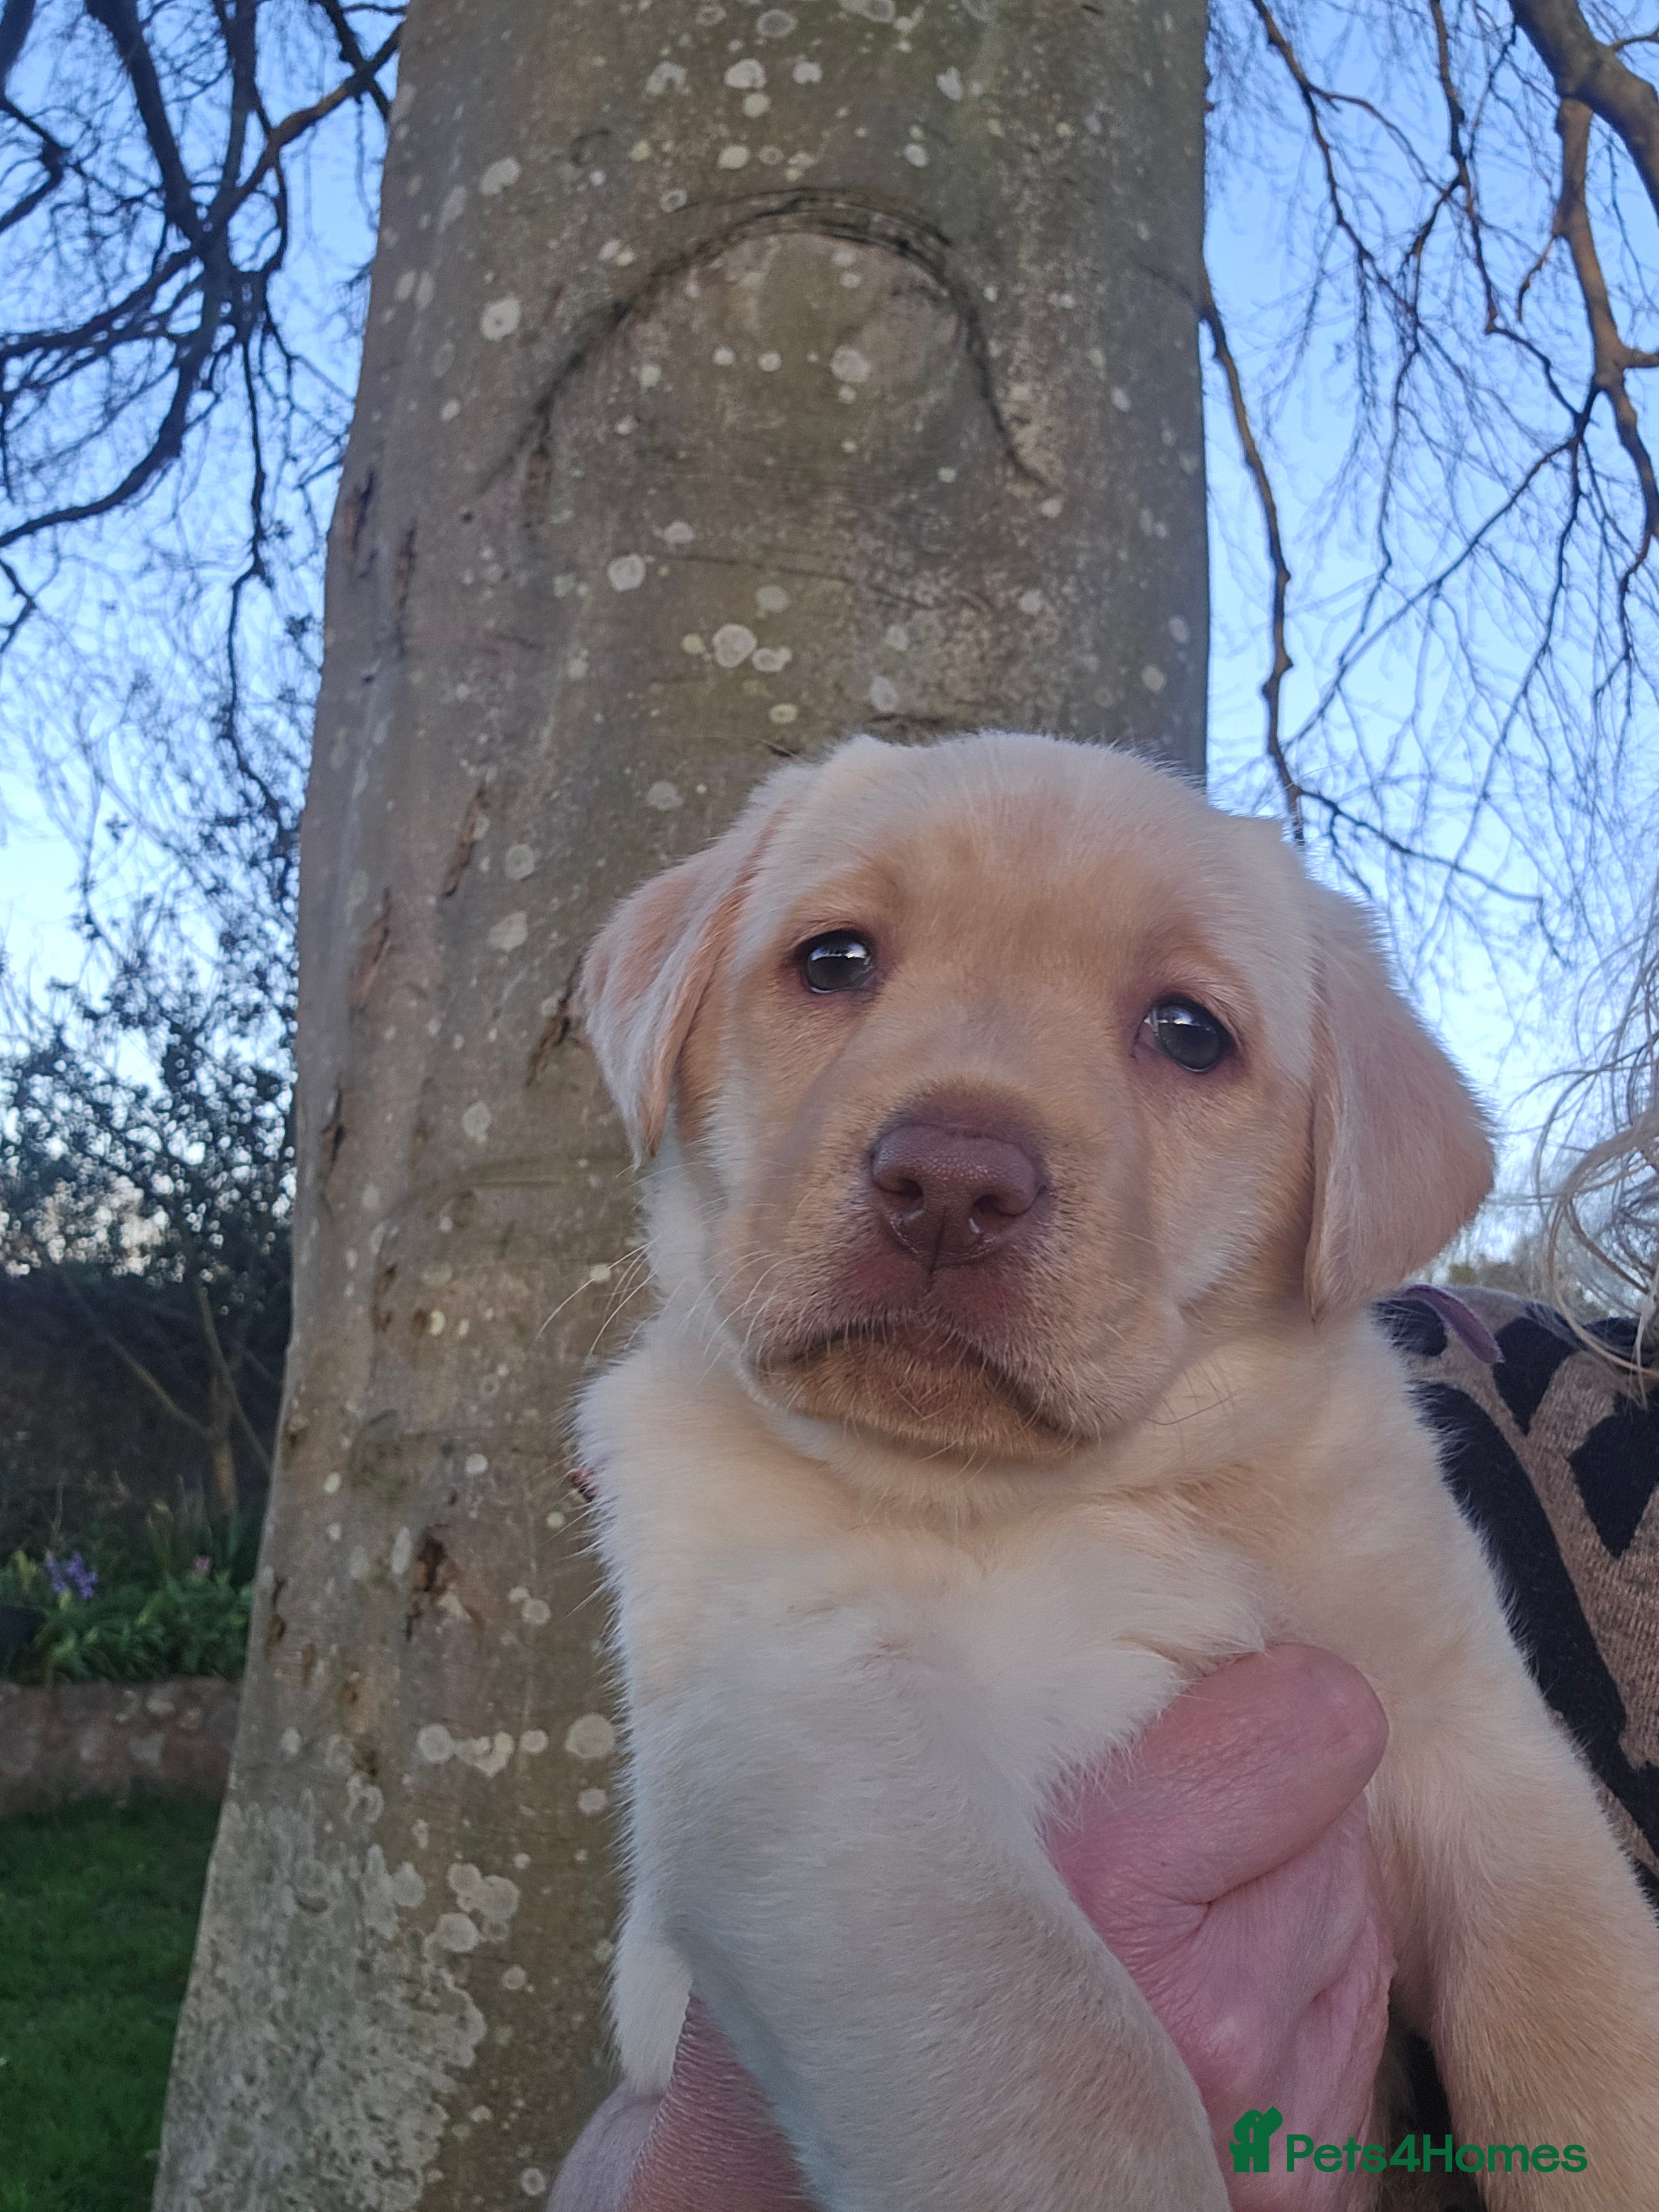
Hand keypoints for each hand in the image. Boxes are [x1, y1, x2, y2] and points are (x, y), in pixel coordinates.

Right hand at [551, 1644, 1392, 2211]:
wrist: (828, 2165)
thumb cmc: (847, 1940)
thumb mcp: (903, 1761)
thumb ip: (1041, 1658)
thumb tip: (1186, 1557)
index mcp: (1106, 1872)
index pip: (1317, 1712)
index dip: (1258, 1697)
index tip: (1196, 1706)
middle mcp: (1202, 2016)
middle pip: (1349, 1808)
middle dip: (1269, 1804)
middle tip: (1151, 1826)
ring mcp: (1258, 2125)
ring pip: (1362, 1912)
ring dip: (1290, 1899)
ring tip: (1152, 1918)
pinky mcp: (1295, 2192)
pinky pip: (1364, 2029)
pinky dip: (1300, 2007)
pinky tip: (1185, 2011)